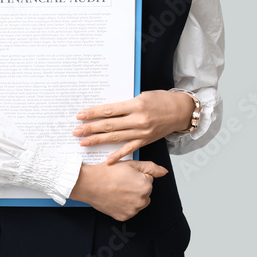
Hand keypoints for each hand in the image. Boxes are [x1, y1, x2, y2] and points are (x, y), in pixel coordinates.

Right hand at [69, 160, 167, 220]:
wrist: (89, 183)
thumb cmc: (107, 172)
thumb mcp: (131, 163)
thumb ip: (151, 167)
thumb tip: (164, 172)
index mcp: (146, 186)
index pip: (148, 180)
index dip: (136, 175)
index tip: (126, 175)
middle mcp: (142, 200)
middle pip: (145, 192)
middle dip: (136, 187)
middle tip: (121, 182)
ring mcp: (133, 210)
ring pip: (138, 202)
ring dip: (132, 197)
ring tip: (118, 190)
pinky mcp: (124, 217)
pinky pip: (129, 211)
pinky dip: (124, 205)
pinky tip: (115, 198)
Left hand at [72, 90, 194, 163]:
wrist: (180, 111)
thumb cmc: (161, 100)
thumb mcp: (141, 96)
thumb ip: (125, 105)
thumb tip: (105, 111)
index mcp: (136, 105)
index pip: (109, 111)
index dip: (93, 113)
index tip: (80, 115)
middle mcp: (138, 120)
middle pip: (109, 125)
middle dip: (90, 128)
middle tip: (75, 131)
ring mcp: (142, 132)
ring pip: (115, 137)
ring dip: (98, 140)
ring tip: (83, 142)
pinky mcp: (145, 141)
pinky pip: (129, 149)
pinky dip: (118, 155)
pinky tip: (107, 160)